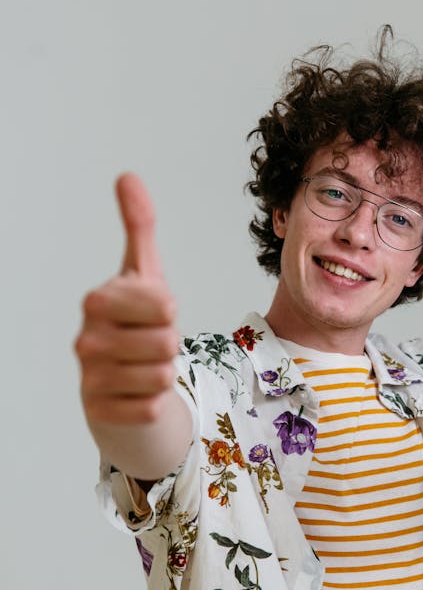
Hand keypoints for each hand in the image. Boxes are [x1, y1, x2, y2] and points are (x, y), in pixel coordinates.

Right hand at [75, 174, 178, 425]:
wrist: (118, 383)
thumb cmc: (135, 323)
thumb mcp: (142, 274)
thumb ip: (138, 226)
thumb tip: (128, 176)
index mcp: (97, 300)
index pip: (165, 306)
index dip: (168, 313)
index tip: (151, 314)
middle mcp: (86, 339)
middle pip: (168, 342)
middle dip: (169, 345)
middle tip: (149, 344)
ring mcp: (89, 378)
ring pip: (164, 375)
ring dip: (165, 374)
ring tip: (143, 367)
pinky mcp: (100, 413)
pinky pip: (154, 407)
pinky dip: (155, 402)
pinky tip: (136, 394)